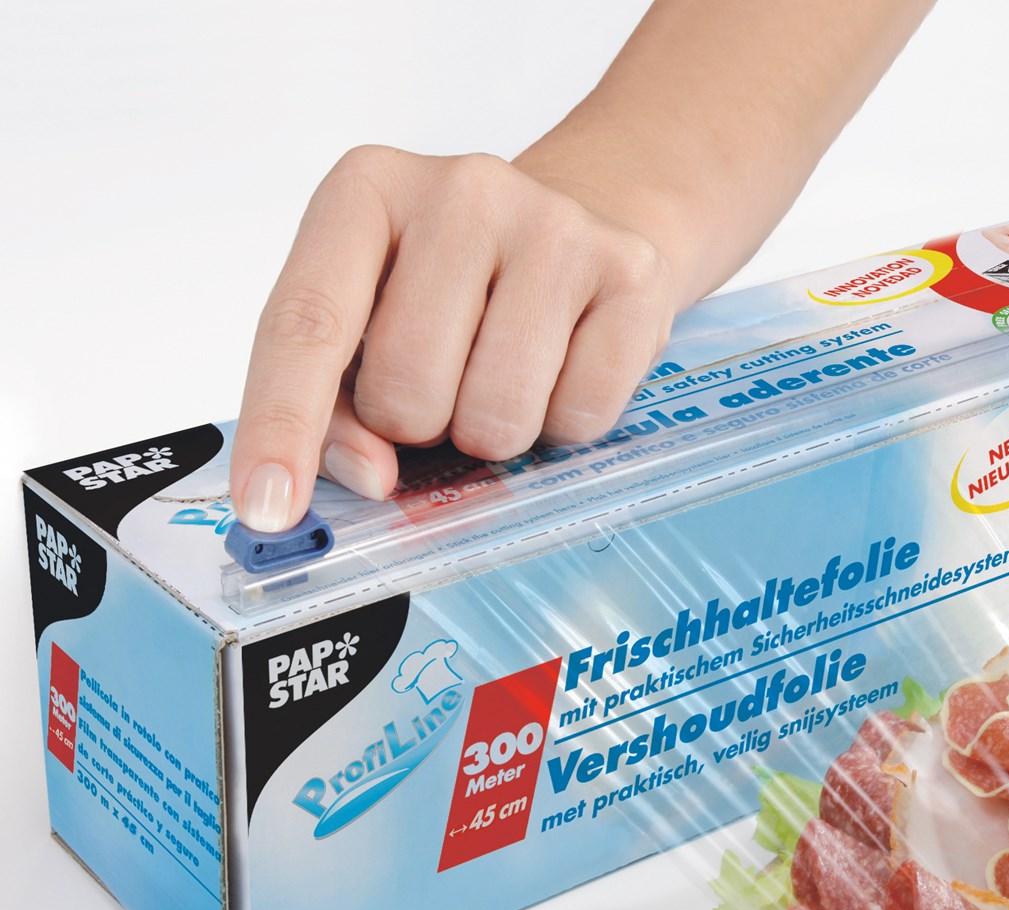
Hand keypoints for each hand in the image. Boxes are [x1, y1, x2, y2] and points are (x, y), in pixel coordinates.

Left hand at [230, 147, 676, 531]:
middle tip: (442, 391)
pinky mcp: (631, 273)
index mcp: (366, 192)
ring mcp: (555, 226)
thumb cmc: (461, 289)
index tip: (267, 509)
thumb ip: (337, 406)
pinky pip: (581, 416)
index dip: (282, 426)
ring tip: (501, 380)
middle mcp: (461, 190)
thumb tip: (373, 478)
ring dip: (491, 434)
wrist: (591, 216)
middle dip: (418, 427)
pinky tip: (562, 372)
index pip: (306, 324)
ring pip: (497, 417)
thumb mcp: (372, 323)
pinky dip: (562, 426)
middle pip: (407, 389)